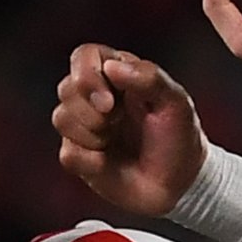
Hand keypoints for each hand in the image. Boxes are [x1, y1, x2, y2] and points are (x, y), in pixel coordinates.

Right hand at [52, 45, 210, 220]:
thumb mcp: (176, 102)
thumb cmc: (179, 137)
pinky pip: (67, 154)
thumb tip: (111, 66)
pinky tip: (107, 163)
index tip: (109, 102)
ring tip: (115, 141)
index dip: (87, 75)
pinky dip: (89, 161)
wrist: (180, 184)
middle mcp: (95, 97)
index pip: (84, 57)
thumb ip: (149, 77)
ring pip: (61, 119)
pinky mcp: (80, 157)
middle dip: (91, 110)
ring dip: (92, 135)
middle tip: (118, 122)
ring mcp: (85, 127)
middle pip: (66, 88)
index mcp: (117, 74)